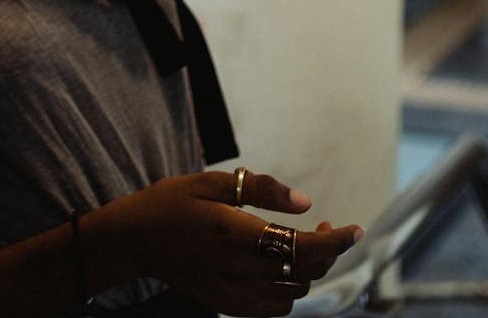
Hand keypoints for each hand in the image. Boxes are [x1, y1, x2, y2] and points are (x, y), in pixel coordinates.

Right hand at [91, 171, 362, 316]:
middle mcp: (237, 268)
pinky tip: (281, 270)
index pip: (302, 245)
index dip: (335, 240)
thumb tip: (305, 203)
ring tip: (302, 245)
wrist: (133, 241)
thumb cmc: (171, 203)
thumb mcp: (211, 182)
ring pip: (293, 292)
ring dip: (308, 270)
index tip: (354, 229)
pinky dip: (288, 292)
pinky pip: (273, 308)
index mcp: (235, 233)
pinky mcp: (226, 305)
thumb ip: (261, 189)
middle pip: (304, 270)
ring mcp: (232, 293)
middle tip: (324, 225)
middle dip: (326, 249)